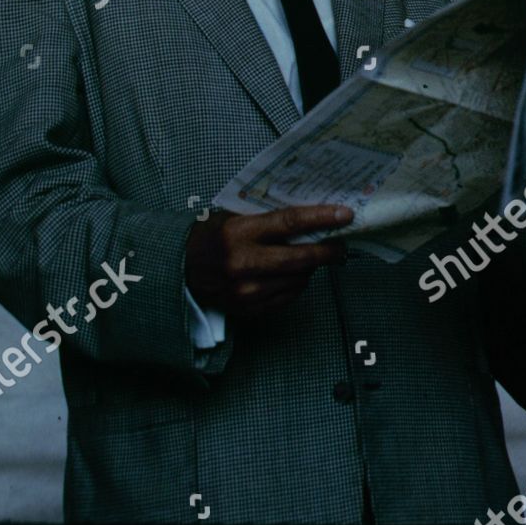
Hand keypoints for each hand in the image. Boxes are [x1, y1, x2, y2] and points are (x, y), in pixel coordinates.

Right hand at [185, 203, 353, 318]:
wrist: (180, 270)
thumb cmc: (211, 236)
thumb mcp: (234, 216)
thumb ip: (267, 217)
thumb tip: (311, 215)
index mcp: (239, 233)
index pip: (289, 223)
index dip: (321, 218)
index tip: (345, 215)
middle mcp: (243, 263)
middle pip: (300, 258)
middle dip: (328, 251)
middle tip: (342, 244)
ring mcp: (245, 291)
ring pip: (297, 280)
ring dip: (312, 268)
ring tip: (315, 256)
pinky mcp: (248, 309)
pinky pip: (287, 297)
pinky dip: (297, 284)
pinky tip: (295, 273)